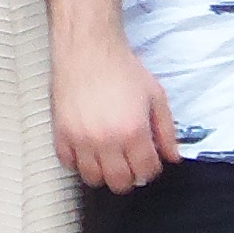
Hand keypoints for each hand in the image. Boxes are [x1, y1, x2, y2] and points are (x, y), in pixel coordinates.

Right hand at [51, 28, 180, 192]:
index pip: (146, 171)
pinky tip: (87, 150)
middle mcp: (106, 141)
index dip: (152, 169)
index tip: (149, 161)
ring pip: (92, 178)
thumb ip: (166, 130)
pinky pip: (68, 163)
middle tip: (130, 164)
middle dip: (130, 177)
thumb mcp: (155, 96)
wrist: (88, 50)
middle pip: (120, 183)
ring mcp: (81, 140)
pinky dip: (78, 162)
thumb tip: (172, 156)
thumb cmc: (121, 69)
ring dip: (103, 173)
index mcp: (133, 132)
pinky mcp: (61, 133)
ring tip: (108, 159)